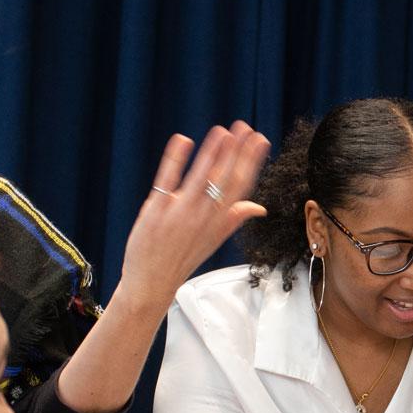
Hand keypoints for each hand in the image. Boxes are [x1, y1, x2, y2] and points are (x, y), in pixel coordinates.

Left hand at [115, 121, 271, 316]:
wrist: (150, 284)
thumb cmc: (182, 259)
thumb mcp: (213, 240)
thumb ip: (234, 218)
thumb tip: (259, 207)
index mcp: (218, 222)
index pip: (240, 187)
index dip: (252, 162)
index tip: (261, 140)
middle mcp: (202, 218)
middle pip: (225, 180)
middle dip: (237, 152)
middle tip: (245, 128)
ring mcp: (179, 215)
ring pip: (200, 179)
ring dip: (212, 153)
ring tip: (222, 131)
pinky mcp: (155, 212)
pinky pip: (167, 181)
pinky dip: (175, 160)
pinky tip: (183, 140)